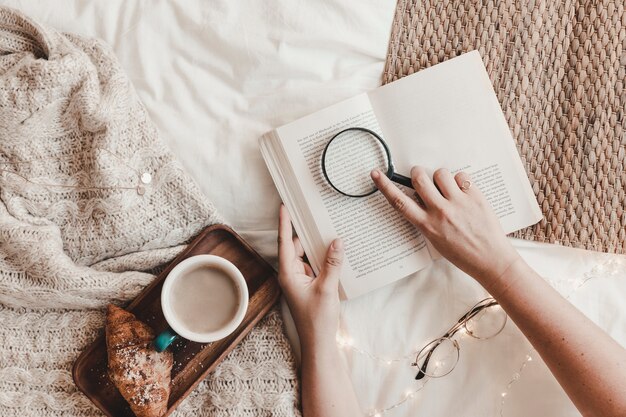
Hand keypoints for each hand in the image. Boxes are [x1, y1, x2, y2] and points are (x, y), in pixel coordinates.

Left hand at [277, 205, 342, 349]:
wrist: (319, 343)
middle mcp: (291, 274)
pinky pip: (314, 266)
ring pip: (307, 256)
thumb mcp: (327, 288)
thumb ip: (331, 263)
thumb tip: (336, 241)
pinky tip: (335, 253)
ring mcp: (300, 280)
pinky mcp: (309, 285)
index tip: (283, 206)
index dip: (284, 223)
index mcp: (288, 273)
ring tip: (329, 230)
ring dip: (317, 247)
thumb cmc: (318, 319)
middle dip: (306, 233)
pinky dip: (323, 259)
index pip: (285, 242)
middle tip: (316, 215)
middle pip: (297, 247)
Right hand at [371, 167, 520, 286]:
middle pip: (419, 178)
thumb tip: (421, 196)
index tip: (376, 174)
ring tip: (448, 189)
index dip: (385, 186)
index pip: (399, 201)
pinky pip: (461, 176)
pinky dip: (460, 181)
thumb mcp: (435, 239)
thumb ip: (426, 218)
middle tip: (423, 179)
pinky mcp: (475, 196)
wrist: (491, 259)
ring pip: (440, 173)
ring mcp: (458, 203)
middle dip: (418, 174)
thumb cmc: (463, 253)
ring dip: (441, 177)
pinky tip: (464, 193)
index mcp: (427, 225)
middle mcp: (440, 212)